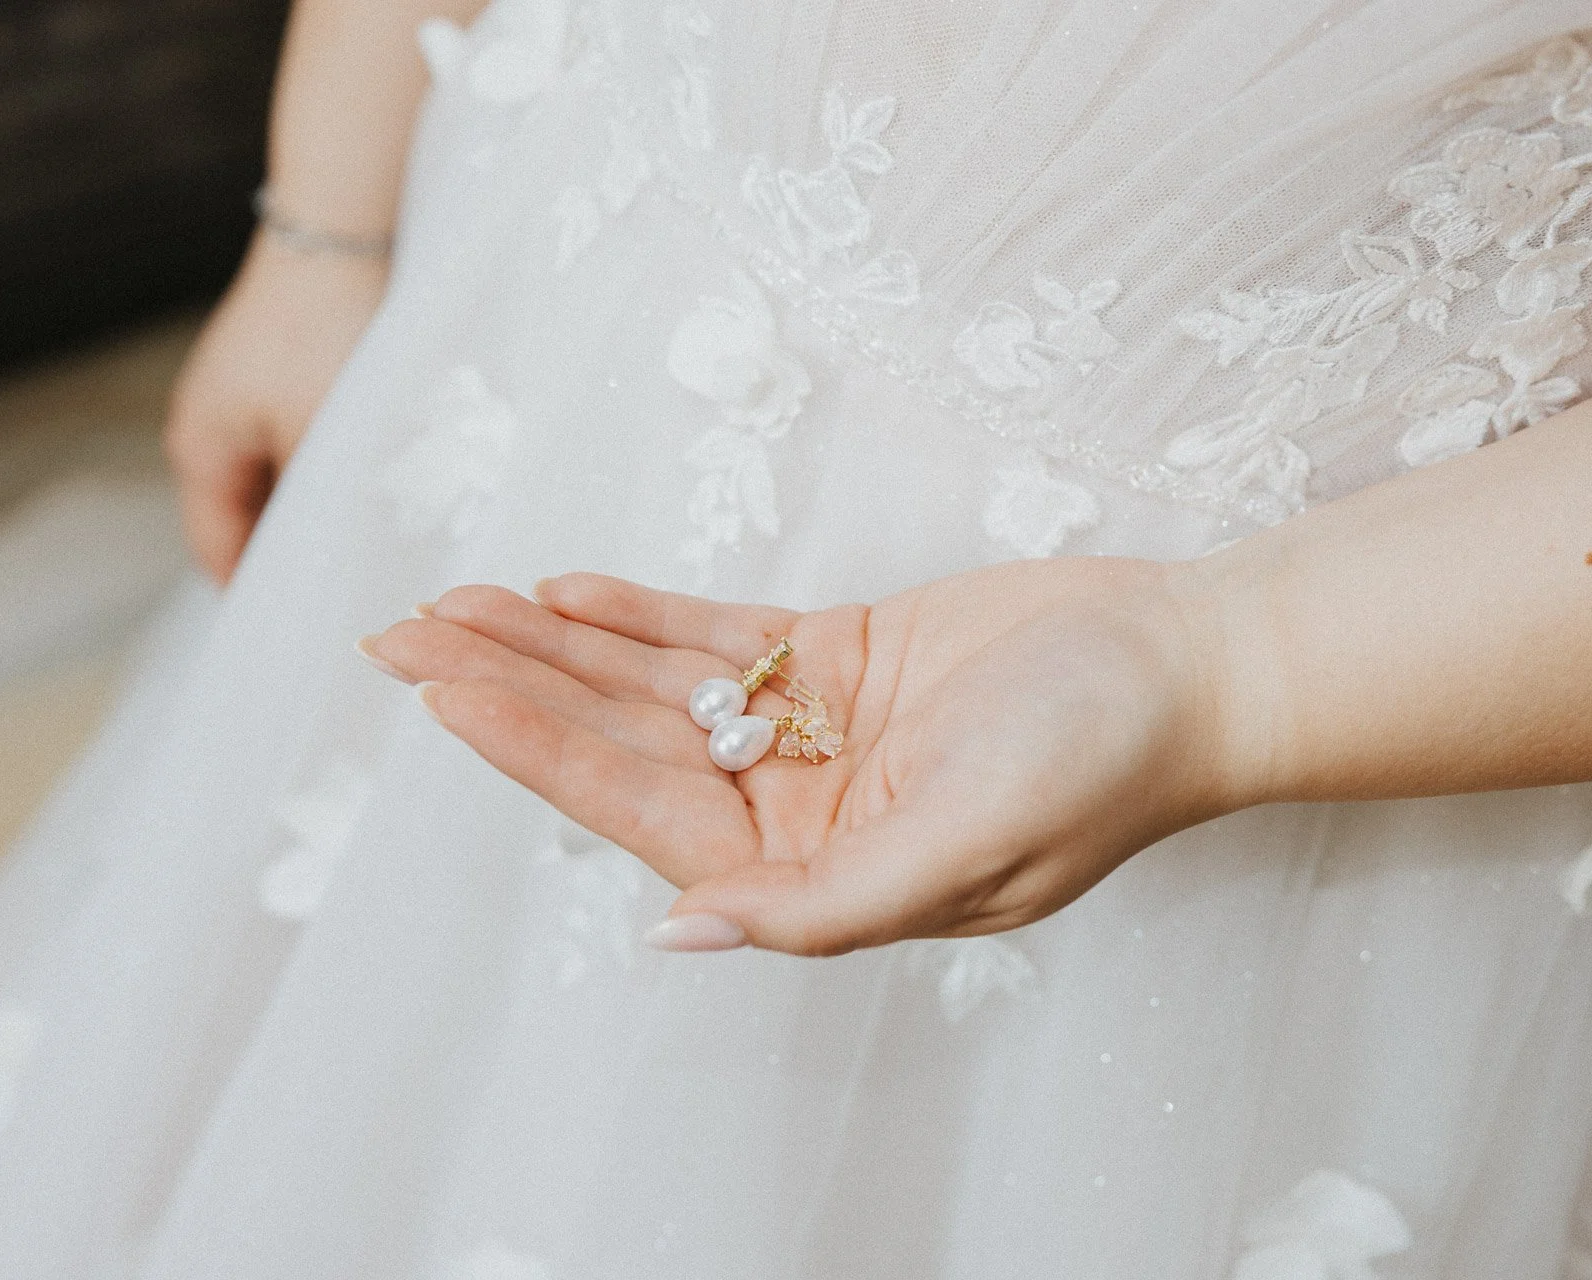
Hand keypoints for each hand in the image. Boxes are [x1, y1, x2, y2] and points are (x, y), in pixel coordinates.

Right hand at [165, 237, 386, 582]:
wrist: (339, 233)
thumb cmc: (328, 336)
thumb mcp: (326, 439)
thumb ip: (322, 508)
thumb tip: (335, 568)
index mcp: (201, 452)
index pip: (221, 553)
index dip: (263, 596)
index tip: (310, 634)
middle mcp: (206, 427)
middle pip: (244, 519)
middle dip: (292, 555)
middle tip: (347, 598)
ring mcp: (236, 396)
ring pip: (273, 482)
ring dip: (311, 509)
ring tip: (364, 545)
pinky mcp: (270, 371)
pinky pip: (290, 442)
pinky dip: (319, 469)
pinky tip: (366, 482)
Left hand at [362, 560, 1256, 955]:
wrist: (1191, 662)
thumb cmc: (1101, 762)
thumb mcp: (968, 844)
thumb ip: (824, 905)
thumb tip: (682, 936)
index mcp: (817, 874)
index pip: (645, 810)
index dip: (540, 747)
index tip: (445, 688)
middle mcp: (799, 807)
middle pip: (625, 743)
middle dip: (514, 686)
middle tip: (400, 633)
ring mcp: (814, 728)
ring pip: (656, 682)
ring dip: (557, 641)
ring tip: (454, 598)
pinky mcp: (840, 655)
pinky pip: (718, 634)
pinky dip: (641, 611)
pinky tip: (562, 587)